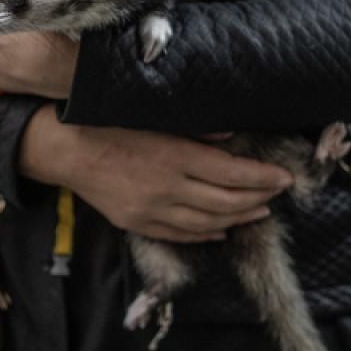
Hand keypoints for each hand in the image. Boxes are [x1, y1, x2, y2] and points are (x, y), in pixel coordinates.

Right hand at [19, 106, 293, 242]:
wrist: (65, 151)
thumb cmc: (109, 125)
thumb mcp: (152, 116)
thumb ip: (194, 128)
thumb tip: (231, 135)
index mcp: (174, 156)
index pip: (232, 173)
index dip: (263, 178)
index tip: (285, 178)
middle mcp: (167, 188)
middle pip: (226, 201)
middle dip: (258, 198)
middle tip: (278, 193)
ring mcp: (152, 211)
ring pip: (208, 222)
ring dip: (239, 218)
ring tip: (260, 211)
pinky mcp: (137, 223)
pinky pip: (180, 234)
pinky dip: (207, 233)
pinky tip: (222, 229)